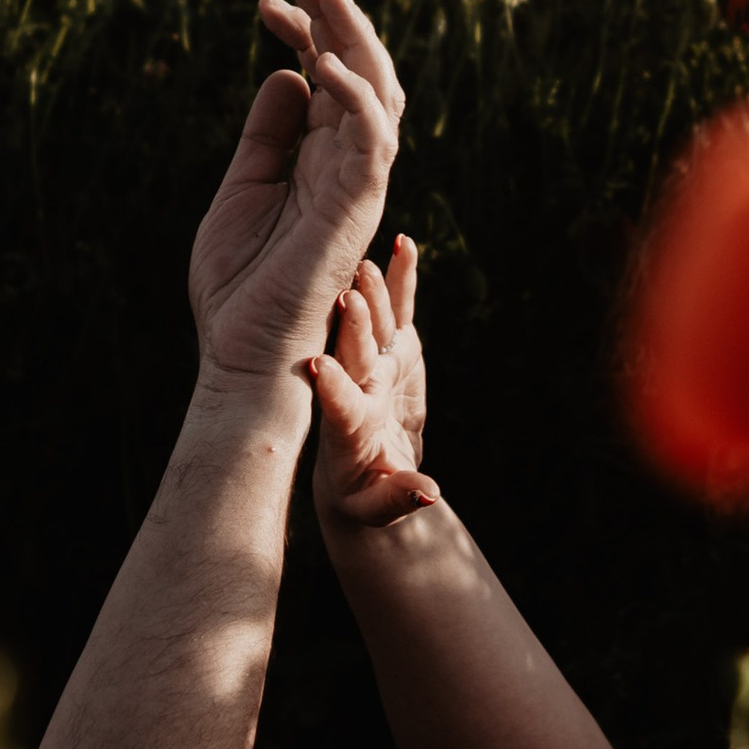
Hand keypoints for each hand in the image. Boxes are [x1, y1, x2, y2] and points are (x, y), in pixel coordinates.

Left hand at [187, 0, 403, 384]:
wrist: (242, 357)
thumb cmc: (240, 287)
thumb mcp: (242, 188)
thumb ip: (267, 135)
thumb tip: (282, 74)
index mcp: (322, 159)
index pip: (328, 76)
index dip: (304, 28)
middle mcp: (348, 164)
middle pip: (358, 69)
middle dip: (332, 11)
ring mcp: (357, 184)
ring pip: (378, 92)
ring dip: (355, 36)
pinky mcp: (356, 207)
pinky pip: (372, 140)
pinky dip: (354, 95)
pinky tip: (319, 60)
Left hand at [311, 240, 438, 537]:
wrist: (365, 471)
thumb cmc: (367, 496)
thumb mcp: (379, 506)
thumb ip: (399, 497)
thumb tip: (428, 492)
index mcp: (348, 428)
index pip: (337, 406)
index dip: (332, 388)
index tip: (320, 367)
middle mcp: (356, 386)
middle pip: (354, 354)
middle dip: (353, 328)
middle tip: (347, 298)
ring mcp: (374, 363)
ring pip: (374, 325)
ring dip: (373, 296)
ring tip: (368, 265)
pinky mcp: (396, 349)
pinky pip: (400, 310)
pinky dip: (402, 279)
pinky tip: (404, 242)